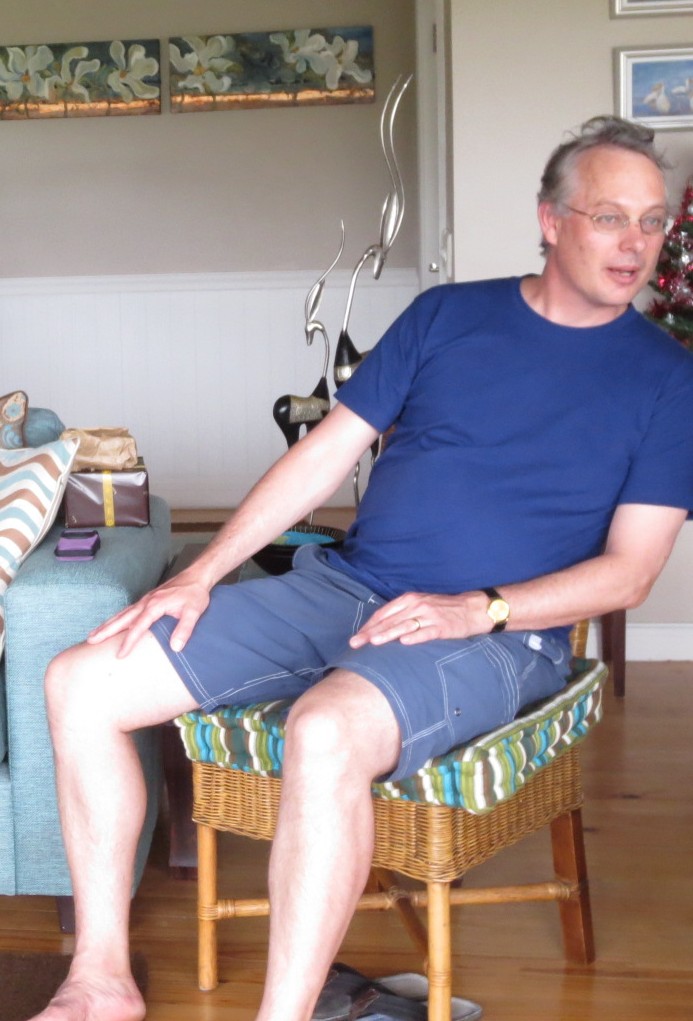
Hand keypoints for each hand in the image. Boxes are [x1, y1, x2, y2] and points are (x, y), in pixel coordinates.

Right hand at [87, 569, 210, 657]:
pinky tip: (111, 625)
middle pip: (122, 618)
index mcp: (155, 605)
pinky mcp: (147, 600)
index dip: (128, 641)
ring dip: (107, 624)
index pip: (138, 626)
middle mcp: (146, 602)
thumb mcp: (194, 611)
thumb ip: (184, 629)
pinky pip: (127, 611)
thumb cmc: (195, 594)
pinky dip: (116, 619)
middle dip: (105, 630)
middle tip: (90, 641)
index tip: (120, 655)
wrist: (196, 576)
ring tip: (92, 635)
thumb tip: (175, 648)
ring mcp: (145, 600)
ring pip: (122, 614)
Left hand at [349, 590, 486, 648]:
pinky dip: (415, 637)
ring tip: (373, 641)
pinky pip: (426, 632)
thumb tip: (379, 628)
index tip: (356, 637)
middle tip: (355, 643)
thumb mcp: (420, 605)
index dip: (369, 625)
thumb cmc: (442, 609)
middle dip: (371, 632)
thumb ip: (402, 613)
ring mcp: (429, 615)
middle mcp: (417, 605)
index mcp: (409, 599)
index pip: (384, 613)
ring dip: (388, 633)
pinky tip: (405, 642)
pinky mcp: (442, 626)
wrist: (471, 608)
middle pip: (390, 620)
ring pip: (404, 625)